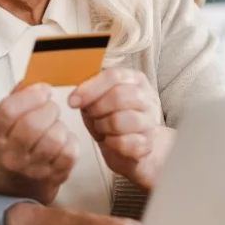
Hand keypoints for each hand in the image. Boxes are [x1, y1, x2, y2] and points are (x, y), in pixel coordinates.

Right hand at [0, 83, 78, 202]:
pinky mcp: (53, 176)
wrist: (22, 178)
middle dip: (49, 109)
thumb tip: (34, 80)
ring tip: (55, 125)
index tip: (44, 90)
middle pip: (32, 125)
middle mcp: (10, 154)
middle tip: (51, 108)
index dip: (30, 96)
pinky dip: (70, 141)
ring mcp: (31, 168)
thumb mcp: (9, 118)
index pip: (8, 110)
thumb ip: (19, 95)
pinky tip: (63, 140)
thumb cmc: (18, 139)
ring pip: (54, 139)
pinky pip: (68, 152)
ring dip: (59, 126)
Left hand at [69, 69, 174, 189]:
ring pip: (119, 120)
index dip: (90, 88)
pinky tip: (110, 141)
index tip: (73, 101)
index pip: (114, 76)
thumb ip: (90, 92)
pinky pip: (124, 142)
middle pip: (118, 96)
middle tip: (92, 116)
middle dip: (97, 108)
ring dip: (103, 126)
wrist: (132, 148)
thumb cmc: (113, 118)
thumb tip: (75, 98)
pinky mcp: (148, 144)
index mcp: (135, 80)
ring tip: (102, 128)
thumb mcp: (99, 100)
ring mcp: (151, 122)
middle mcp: (148, 98)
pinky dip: (111, 143)